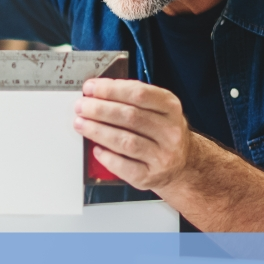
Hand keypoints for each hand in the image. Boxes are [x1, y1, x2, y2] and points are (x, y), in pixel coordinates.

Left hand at [73, 78, 192, 193]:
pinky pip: (124, 166)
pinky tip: (96, 149)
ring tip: (81, 124)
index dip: (111, 89)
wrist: (182, 164)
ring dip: (98, 131)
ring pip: (126, 141)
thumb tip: (96, 92)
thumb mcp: (157, 108)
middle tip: (81, 106)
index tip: (90, 88)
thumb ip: (131, 98)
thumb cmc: (161, 132)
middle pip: (130, 116)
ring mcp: (162, 156)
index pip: (139, 93)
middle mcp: (170, 132)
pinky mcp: (149, 176)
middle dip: (100, 109)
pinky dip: (107, 156)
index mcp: (170, 108)